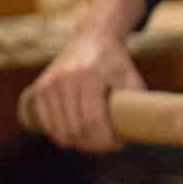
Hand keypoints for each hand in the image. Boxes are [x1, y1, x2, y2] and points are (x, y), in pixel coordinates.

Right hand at [29, 30, 144, 152]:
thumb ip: (136, 105)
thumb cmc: (117, 64)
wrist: (92, 38)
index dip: (105, 140)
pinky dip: (61, 135)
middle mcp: (66, 79)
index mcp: (89, 76)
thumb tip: (141, 133)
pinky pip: (47, 124)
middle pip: (77, 129)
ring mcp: (50, 83)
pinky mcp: (41, 88)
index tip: (118, 144)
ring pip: (61, 131)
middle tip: (107, 145)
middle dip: (94, 145)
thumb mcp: (132, 80)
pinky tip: (76, 135)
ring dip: (78, 143)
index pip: (93, 121)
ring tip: (93, 140)